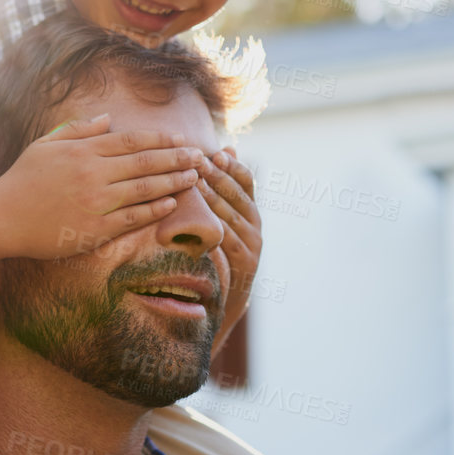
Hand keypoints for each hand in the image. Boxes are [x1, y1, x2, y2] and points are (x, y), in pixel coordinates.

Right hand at [0, 114, 207, 259]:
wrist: (1, 217)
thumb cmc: (21, 180)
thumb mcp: (46, 145)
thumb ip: (78, 130)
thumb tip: (107, 119)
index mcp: (84, 150)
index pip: (132, 141)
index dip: (161, 140)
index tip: (181, 140)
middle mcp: (94, 173)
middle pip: (146, 162)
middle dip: (178, 158)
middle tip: (201, 156)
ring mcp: (96, 201)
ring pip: (145, 188)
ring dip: (174, 181)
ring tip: (195, 177)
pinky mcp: (95, 228)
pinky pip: (132, 218)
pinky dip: (154, 209)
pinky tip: (171, 203)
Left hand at [196, 148, 261, 349]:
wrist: (224, 304)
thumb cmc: (215, 257)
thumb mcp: (219, 225)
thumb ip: (220, 195)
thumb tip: (224, 150)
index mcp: (251, 213)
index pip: (248, 181)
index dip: (233, 166)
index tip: (215, 153)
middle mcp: (257, 227)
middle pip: (239, 195)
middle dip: (219, 176)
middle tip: (199, 161)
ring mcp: (253, 246)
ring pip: (234, 216)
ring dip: (215, 198)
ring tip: (196, 183)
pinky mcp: (246, 265)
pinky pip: (230, 242)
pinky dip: (217, 228)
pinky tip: (202, 218)